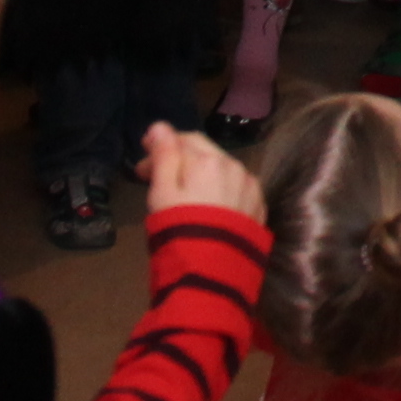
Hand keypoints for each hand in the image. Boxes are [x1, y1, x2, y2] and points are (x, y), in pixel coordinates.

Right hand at [142, 124, 267, 223]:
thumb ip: (164, 156)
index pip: (183, 140)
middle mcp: (236, 167)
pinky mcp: (259, 209)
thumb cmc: (178, 231)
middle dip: (180, 161)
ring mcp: (251, 189)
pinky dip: (220, 191)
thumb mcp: (162, 193)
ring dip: (201, 175)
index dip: (159, 149)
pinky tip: (206, 207)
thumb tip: (160, 126)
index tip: (142, 168)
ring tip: (181, 196)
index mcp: (210, 160)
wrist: (211, 275)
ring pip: (222, 171)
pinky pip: (236, 190)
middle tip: (154, 181)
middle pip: (205, 153)